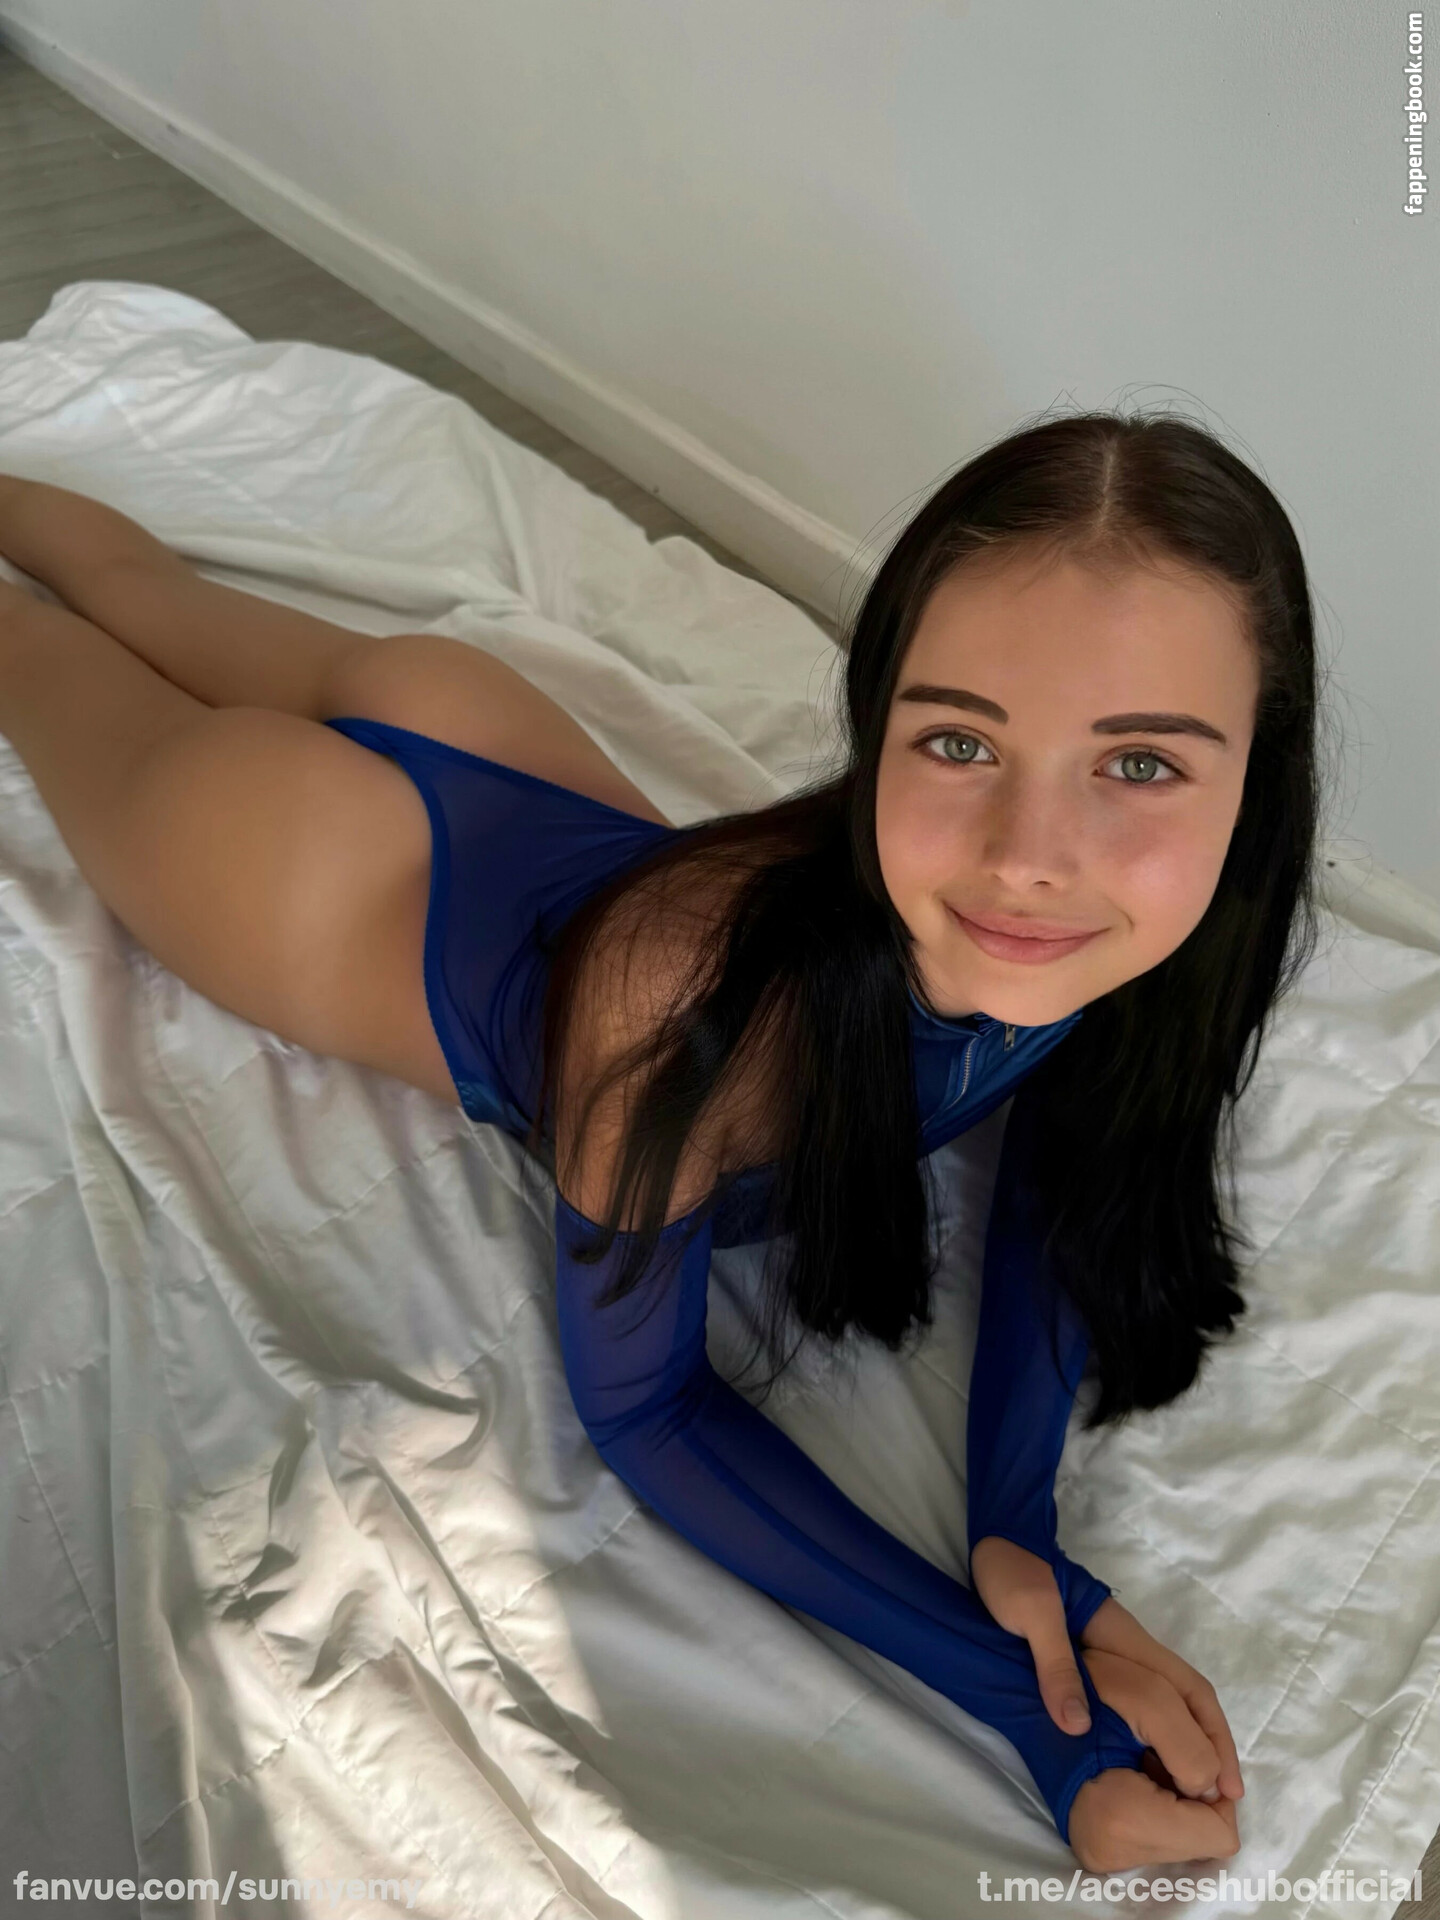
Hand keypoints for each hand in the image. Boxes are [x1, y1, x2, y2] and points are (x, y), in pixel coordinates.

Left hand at [969, 1539, 1245, 1869]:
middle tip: (1225, 1799)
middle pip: (1190, 1698)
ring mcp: (1116, 1651)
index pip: (1186, 1689)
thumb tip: (1079, 1727)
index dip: (1211, 1734)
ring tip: (1196, 1792)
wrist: (1000, 1540)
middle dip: (1213, 1745)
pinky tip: (1152, 1758)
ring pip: (1170, 1700)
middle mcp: (1131, 1647)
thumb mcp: (1031, 1614)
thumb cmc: (1016, 1574)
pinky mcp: (1095, 1657)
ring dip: (1191, 1741)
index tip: (1224, 1782)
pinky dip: (1159, 1731)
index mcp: (1124, 1638)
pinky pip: (1142, 1700)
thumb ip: (1056, 1665)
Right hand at [1067, 1647, 1241, 1872]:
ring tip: (1147, 1756)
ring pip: (1184, 1838)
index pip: (1219, 1833)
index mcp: (1123, 1820)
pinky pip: (1160, 1836)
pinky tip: (1138, 1769)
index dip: (1216, 1785)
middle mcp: (1112, 1856)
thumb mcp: (1149, 1697)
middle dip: (1196, 1789)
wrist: (1029, 1699)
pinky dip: (1161, 1802)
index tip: (1191, 1749)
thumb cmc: (1086, 1688)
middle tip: (1164, 1748)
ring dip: (1179, 1794)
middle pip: (1204, 1839)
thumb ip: (1198, 1748)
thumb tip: (1216, 1791)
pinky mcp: (1101, 1852)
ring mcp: (1104, 1858)